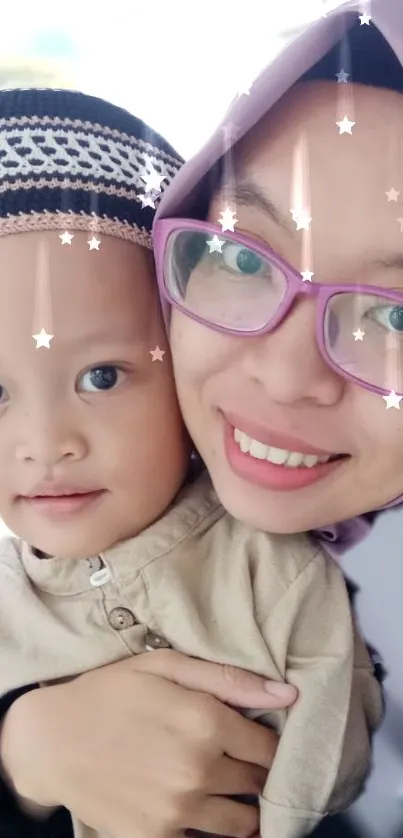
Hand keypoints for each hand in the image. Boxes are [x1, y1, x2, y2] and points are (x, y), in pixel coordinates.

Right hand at [1, 650, 295, 837]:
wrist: (51, 741)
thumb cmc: (110, 693)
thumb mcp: (165, 666)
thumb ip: (229, 679)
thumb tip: (288, 696)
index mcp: (205, 722)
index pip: (270, 748)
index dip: (272, 743)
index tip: (261, 739)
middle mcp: (199, 770)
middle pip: (259, 784)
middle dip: (258, 772)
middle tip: (243, 760)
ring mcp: (178, 810)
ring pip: (241, 822)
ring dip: (242, 806)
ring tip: (227, 787)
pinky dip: (209, 828)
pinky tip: (197, 805)